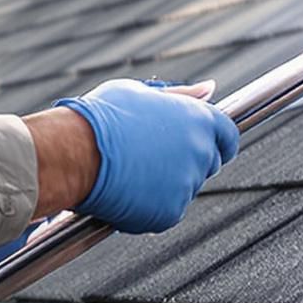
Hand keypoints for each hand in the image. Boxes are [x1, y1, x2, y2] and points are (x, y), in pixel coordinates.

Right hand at [57, 78, 239, 233]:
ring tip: (131, 172)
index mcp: (199, 119)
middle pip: (208, 164)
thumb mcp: (141, 93)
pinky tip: (126, 192)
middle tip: (151, 158)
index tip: (201, 145)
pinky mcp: (170, 212)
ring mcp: (187, 184)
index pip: (228, 136)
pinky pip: (166, 211)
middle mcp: (200, 152)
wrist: (74, 152)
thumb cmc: (101, 118)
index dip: (216, 142)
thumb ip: (181, 95)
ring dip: (165, 184)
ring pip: (184, 189)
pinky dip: (150, 207)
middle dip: (187, 162)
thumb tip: (209, 90)